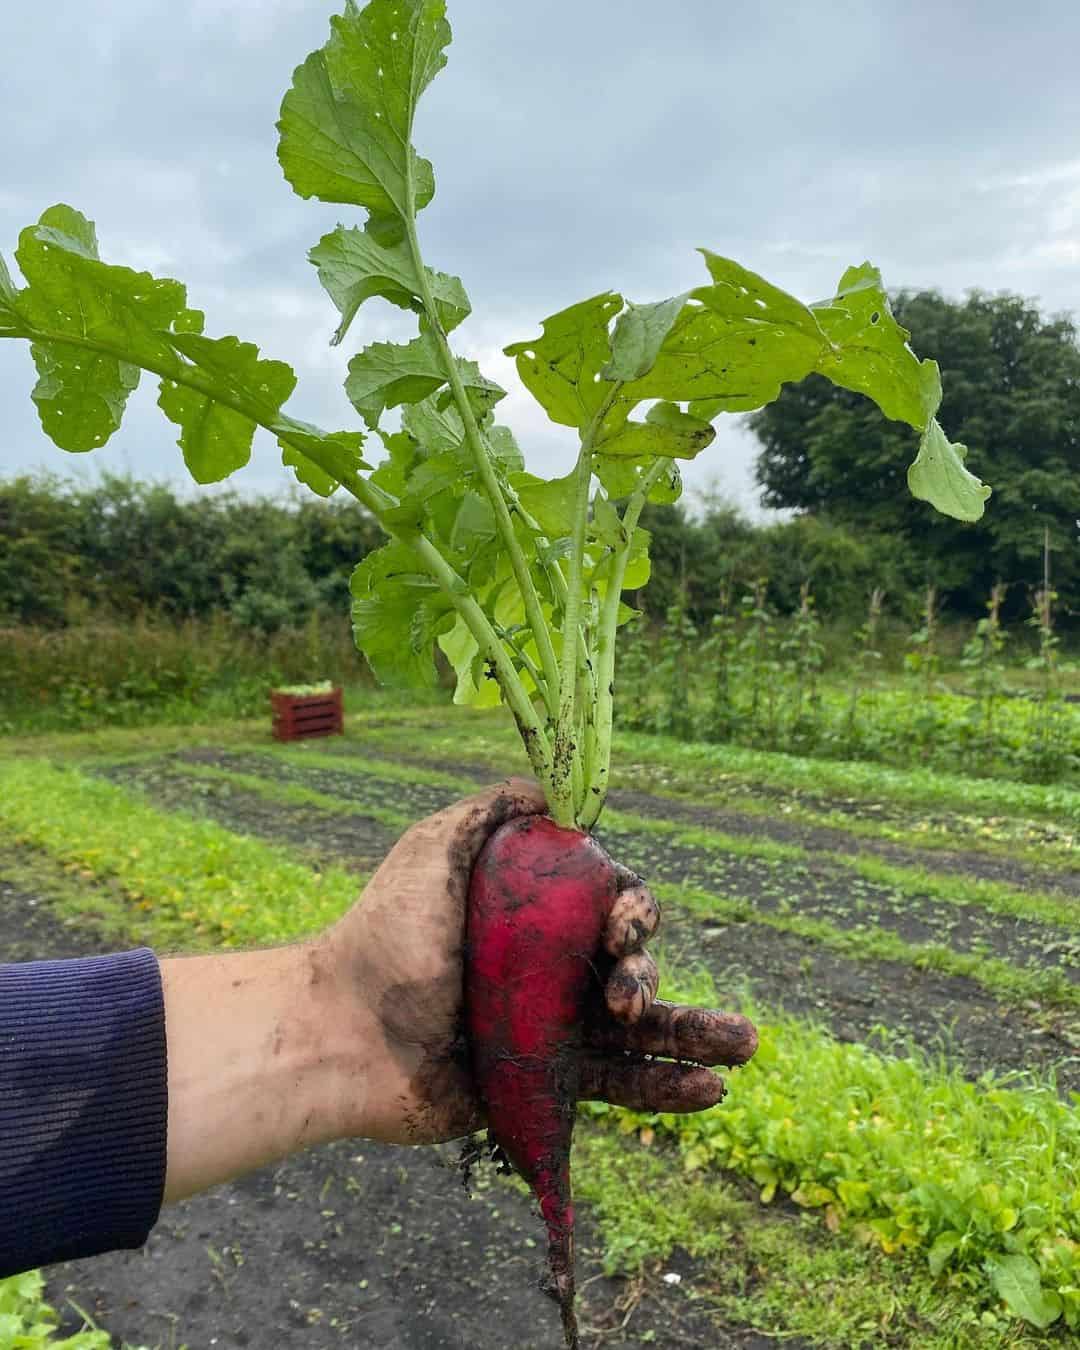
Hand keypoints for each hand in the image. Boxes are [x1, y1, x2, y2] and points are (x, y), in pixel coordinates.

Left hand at [315, 778, 756, 1145]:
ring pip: (640, 1031)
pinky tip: (711, 1089)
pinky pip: (616, 1087)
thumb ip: (495, 811)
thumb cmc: (385, 933)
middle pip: (630, 966)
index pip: (607, 906)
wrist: (342, 1029)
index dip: (631, 912)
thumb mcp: (437, 846)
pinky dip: (666, 1089)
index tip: (622, 923)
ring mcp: (549, 1031)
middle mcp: (548, 971)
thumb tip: (550, 788)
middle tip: (627, 990)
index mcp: (532, 917)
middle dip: (652, 972)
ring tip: (749, 1045)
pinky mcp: (544, 1086)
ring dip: (696, 1033)